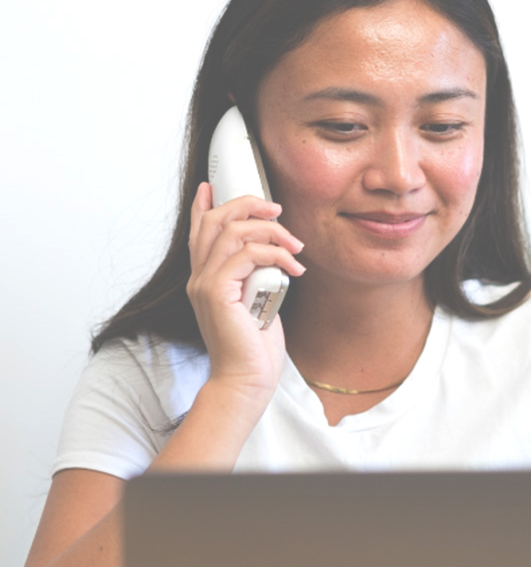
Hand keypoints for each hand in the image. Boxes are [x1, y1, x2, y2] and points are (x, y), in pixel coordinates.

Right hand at [187, 183, 305, 409]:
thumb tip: (272, 258)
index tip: (213, 186)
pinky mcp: (217, 293)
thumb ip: (255, 278)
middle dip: (248, 206)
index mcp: (206, 279)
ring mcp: (204, 285)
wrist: (247, 380)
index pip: (199, 232)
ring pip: (232, 231)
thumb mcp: (257, 302)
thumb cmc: (254, 349)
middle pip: (215, 220)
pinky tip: (294, 268)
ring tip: (295, 245)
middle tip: (278, 211)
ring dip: (270, 231)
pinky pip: (246, 256)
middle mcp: (199, 278)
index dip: (205, 205)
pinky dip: (275, 254)